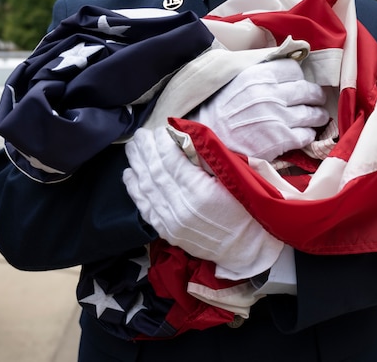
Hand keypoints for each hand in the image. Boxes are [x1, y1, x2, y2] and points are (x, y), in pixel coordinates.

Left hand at [123, 126, 283, 279]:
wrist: (246, 246)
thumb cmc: (245, 207)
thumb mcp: (235, 178)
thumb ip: (208, 158)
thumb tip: (183, 138)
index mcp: (200, 192)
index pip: (171, 161)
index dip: (161, 143)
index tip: (160, 130)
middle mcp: (182, 207)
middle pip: (155, 172)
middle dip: (145, 149)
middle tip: (140, 134)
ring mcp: (172, 222)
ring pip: (146, 188)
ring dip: (137, 165)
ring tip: (132, 147)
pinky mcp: (168, 231)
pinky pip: (145, 207)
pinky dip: (134, 189)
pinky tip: (129, 174)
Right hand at [188, 58, 328, 161]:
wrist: (209, 139)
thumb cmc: (218, 111)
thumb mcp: (236, 82)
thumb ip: (259, 73)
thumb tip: (281, 65)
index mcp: (260, 76)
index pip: (294, 69)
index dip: (299, 77)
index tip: (299, 84)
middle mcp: (272, 94)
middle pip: (308, 90)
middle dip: (315, 96)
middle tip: (316, 100)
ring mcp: (279, 117)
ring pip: (312, 113)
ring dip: (317, 116)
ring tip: (317, 117)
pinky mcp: (282, 139)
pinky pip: (306, 134)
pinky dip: (308, 134)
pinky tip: (303, 134)